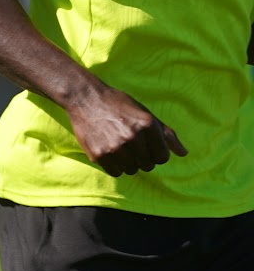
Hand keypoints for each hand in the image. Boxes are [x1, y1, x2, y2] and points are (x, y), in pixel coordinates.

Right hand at [63, 80, 186, 177]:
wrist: (86, 98)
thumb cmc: (119, 105)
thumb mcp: (146, 115)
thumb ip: (166, 135)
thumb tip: (184, 154)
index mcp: (148, 126)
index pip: (162, 157)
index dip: (156, 153)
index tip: (146, 146)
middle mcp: (133, 137)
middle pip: (147, 165)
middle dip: (142, 158)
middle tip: (130, 145)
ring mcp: (115, 147)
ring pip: (131, 170)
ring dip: (128, 163)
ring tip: (119, 148)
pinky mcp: (99, 154)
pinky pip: (115, 172)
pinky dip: (114, 166)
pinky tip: (109, 151)